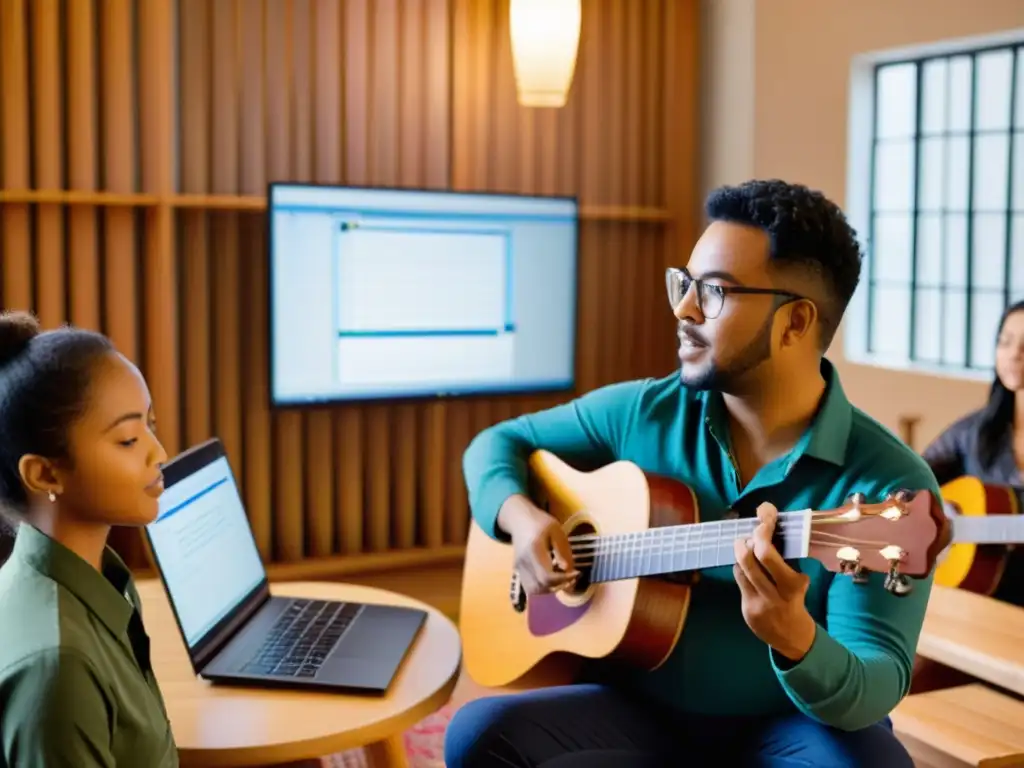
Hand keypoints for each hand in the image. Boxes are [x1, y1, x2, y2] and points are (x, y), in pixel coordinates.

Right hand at [499, 495, 578, 594]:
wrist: (520, 520)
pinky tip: (552, 577)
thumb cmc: (541, 523)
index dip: (564, 579)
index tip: (577, 573)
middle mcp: (523, 562)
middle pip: (540, 587)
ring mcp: (518, 568)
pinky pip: (530, 586)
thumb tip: (568, 570)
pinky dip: (542, 587)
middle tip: (572, 577)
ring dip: (550, 589)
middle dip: (559, 586)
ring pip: (534, 590)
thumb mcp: (556, 531)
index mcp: (533, 550)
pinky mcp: (518, 570)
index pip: (547, 576)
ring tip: (562, 578)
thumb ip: (562, 551)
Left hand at [733, 502, 816, 661]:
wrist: (793, 637)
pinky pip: (739, 581)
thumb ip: (783, 560)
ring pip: (741, 568)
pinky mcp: (747, 610)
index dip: (764, 530)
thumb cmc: (795, 601)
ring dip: (742, 552)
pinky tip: (746, 566)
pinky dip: (741, 568)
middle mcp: (775, 595)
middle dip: (749, 539)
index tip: (765, 514)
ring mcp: (759, 603)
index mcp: (793, 585)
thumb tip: (768, 523)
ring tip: (746, 546)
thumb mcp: (797, 582)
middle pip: (752, 559)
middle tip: (752, 532)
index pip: (770, 554)